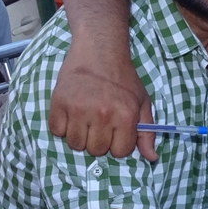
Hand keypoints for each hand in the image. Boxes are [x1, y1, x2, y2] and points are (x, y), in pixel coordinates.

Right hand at [48, 36, 156, 160]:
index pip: (119, 152)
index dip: (117, 144)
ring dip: (79, 135)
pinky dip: (62, 126)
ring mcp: (79, 109)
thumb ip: (147, 132)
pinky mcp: (59, 103)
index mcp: (125, 115)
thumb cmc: (123, 78)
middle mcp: (102, 114)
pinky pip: (56, 131)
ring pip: (75, 144)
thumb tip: (151, 158)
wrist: (99, 50)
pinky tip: (71, 113)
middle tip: (98, 122)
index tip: (115, 130)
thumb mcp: (141, 102)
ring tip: (85, 118)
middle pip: (96, 151)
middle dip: (98, 141)